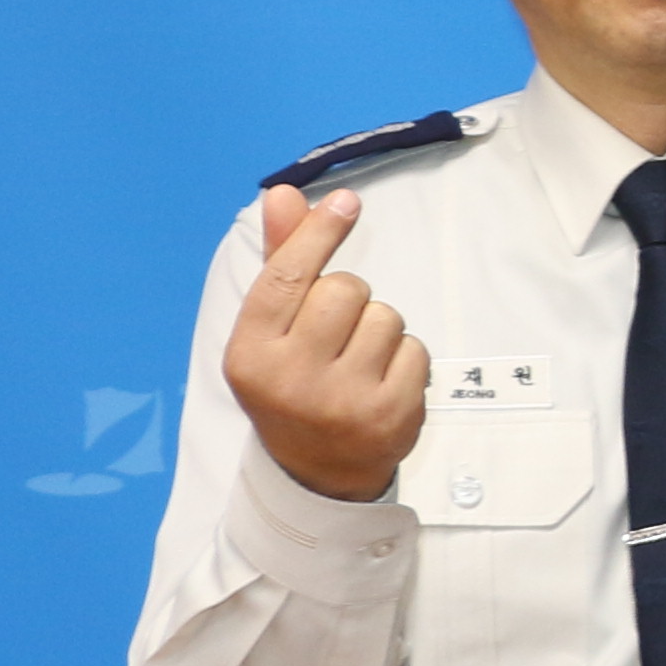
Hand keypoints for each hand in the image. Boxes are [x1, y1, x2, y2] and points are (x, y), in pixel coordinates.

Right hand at [224, 184, 430, 504]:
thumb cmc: (292, 383)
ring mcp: (342, 400)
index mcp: (250, 354)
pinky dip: (404, 358)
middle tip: (334, 334)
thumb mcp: (271, 331)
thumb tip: (284, 194)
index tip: (346, 202)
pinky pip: (415, 349)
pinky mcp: (389, 415)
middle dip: (349, 298)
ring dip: (378, 329)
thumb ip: (282, 260)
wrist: (318, 472)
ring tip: (355, 363)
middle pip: (345, 289)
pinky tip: (380, 382)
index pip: (288, 277)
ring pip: (385, 316)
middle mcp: (290, 378)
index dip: (317, 234)